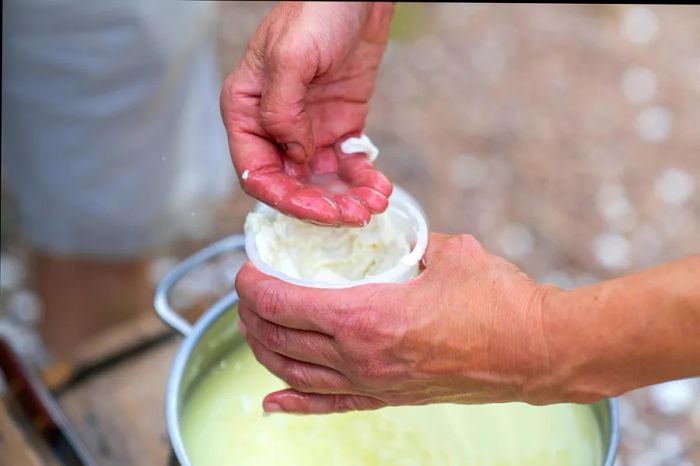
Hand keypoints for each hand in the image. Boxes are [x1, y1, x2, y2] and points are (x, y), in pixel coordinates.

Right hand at [221, 2, 393, 225]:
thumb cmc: (315, 11)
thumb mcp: (292, 57)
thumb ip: (282, 111)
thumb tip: (295, 156)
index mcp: (247, 111)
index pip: (257, 172)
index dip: (285, 199)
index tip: (318, 211)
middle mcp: (275, 126)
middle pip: (292, 184)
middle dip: (321, 205)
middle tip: (353, 215)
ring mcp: (309, 128)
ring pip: (322, 180)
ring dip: (346, 199)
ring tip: (374, 204)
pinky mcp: (340, 125)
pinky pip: (348, 163)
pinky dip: (363, 180)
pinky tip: (379, 187)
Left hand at [235, 233, 557, 413]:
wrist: (537, 351)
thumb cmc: (498, 302)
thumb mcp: (448, 252)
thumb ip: (409, 243)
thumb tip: (392, 237)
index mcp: (367, 316)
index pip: (285, 303)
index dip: (255, 286)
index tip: (247, 269)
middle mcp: (360, 356)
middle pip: (281, 339)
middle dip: (252, 314)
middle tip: (248, 292)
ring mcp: (372, 383)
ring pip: (295, 374)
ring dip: (265, 351)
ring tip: (253, 330)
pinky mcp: (388, 398)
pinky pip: (328, 406)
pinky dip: (295, 403)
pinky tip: (273, 402)